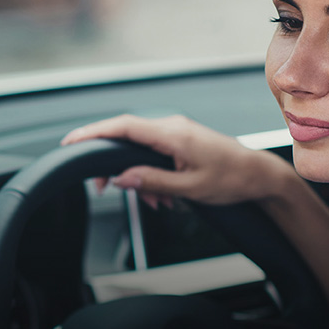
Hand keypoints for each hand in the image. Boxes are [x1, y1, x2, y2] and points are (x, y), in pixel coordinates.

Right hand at [62, 114, 286, 206]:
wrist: (257, 174)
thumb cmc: (231, 179)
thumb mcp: (190, 188)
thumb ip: (152, 182)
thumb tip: (121, 179)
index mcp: (172, 134)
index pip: (123, 127)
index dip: (93, 133)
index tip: (72, 142)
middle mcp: (172, 127)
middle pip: (125, 137)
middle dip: (112, 164)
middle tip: (103, 188)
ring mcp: (176, 131)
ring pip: (139, 149)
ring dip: (137, 175)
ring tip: (153, 201)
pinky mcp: (179, 140)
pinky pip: (153, 152)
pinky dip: (150, 173)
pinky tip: (162, 195)